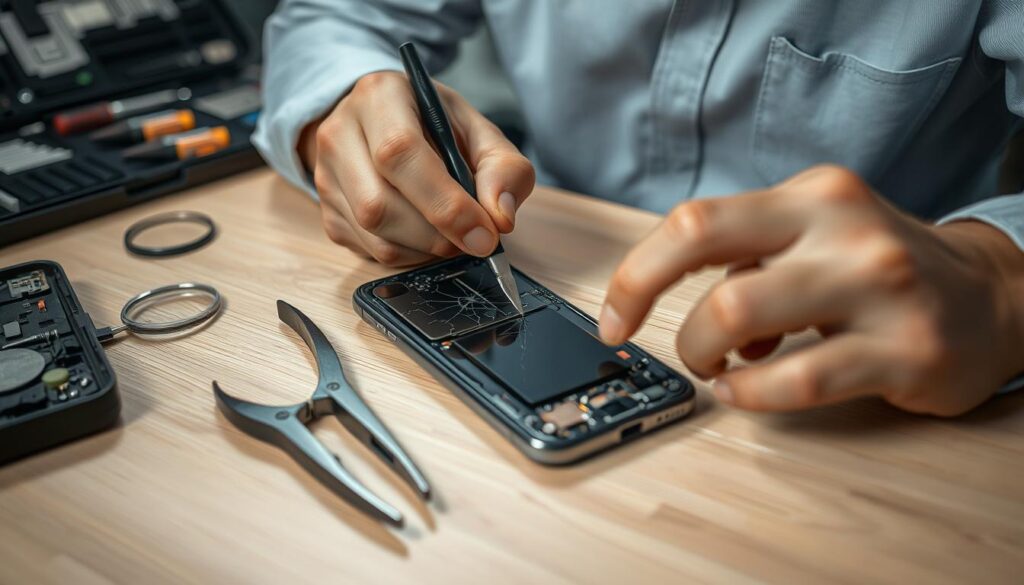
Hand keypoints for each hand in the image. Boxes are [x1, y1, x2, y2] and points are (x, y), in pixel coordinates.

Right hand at [299, 71, 534, 265]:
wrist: (386, 126)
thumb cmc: (436, 128)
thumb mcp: (479, 132)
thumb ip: (503, 169)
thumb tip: (500, 218)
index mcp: (380, 96)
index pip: (401, 153)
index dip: (444, 203)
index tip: (483, 234)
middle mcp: (340, 134)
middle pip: (378, 204)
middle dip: (436, 235)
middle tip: (473, 239)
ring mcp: (326, 177)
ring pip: (373, 235)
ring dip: (425, 249)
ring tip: (451, 235)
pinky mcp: (327, 214)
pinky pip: (370, 251)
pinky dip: (410, 255)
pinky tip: (426, 235)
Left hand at [599, 165, 1023, 415]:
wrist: (992, 297)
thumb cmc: (881, 270)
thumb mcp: (816, 237)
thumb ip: (749, 260)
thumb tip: (685, 309)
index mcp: (811, 196)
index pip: (695, 220)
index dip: (636, 272)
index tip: (615, 315)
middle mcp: (843, 228)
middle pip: (701, 247)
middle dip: (653, 303)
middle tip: (676, 347)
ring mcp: (878, 287)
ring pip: (739, 313)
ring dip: (706, 353)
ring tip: (722, 368)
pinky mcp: (905, 351)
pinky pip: (798, 379)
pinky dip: (750, 394)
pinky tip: (745, 393)